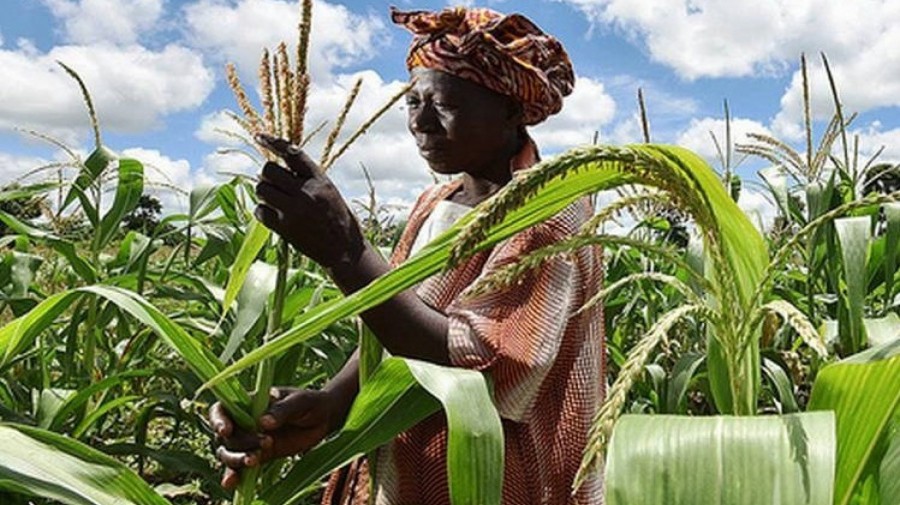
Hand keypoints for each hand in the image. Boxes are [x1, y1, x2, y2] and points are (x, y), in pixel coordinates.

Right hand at [210, 387, 337, 489]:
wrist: (324, 418)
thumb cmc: (311, 402)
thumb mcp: (300, 402)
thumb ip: (282, 410)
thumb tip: (263, 422)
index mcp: (249, 403)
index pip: (222, 410)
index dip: (218, 420)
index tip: (226, 431)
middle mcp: (244, 422)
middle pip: (226, 437)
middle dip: (240, 443)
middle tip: (266, 442)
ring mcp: (250, 440)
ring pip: (229, 453)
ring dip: (237, 459)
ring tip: (255, 460)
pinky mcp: (260, 456)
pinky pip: (241, 467)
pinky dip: (234, 476)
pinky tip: (231, 484)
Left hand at [254, 133, 364, 267]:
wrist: (344, 249)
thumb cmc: (337, 217)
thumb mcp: (328, 190)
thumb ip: (307, 178)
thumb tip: (277, 167)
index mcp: (319, 179)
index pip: (291, 152)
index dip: (272, 142)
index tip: (258, 136)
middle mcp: (306, 191)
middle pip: (268, 170)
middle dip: (267, 176)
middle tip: (273, 184)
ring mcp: (294, 209)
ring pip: (261, 189)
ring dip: (264, 193)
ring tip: (275, 202)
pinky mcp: (285, 227)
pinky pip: (260, 211)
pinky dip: (263, 212)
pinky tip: (273, 216)